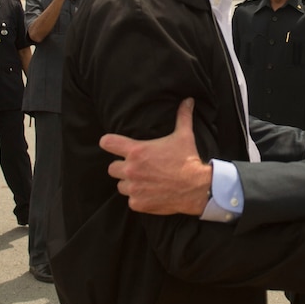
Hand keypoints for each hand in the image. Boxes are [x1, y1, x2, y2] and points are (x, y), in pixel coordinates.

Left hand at [100, 98, 211, 215]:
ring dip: (130, 184)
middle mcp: (131, 169)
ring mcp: (133, 188)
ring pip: (121, 185)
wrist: (197, 187)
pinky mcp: (138, 203)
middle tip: (138, 168)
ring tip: (146, 181)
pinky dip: (139, 198)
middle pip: (112, 168)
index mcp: (137, 151)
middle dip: (123, 167)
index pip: (107, 143)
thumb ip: (182, 116)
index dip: (109, 143)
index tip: (112, 145)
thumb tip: (188, 100)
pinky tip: (152, 193)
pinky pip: (131, 201)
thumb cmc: (188, 160)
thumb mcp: (184, 136)